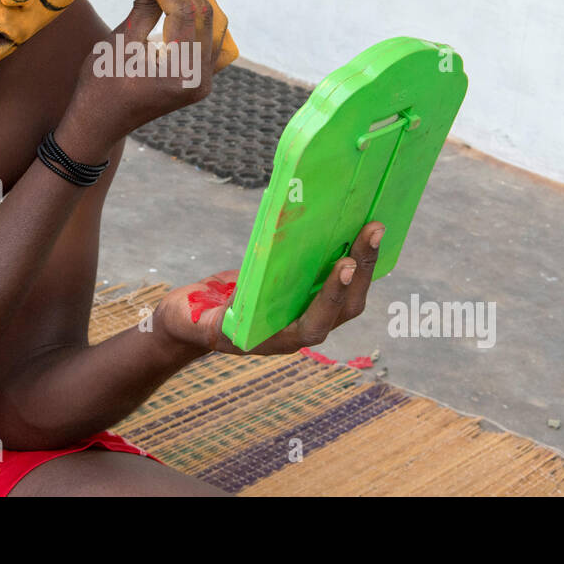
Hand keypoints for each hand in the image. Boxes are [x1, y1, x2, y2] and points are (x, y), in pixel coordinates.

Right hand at [64, 0, 235, 150]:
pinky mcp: (200, 76)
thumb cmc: (100, 85)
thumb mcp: (120, 40)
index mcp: (181, 74)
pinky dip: (195, 13)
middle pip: (204, 14)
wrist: (98, 122)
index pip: (182, 12)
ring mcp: (204, 79)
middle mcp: (201, 79)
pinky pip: (208, 36)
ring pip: (211, 22)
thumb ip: (143, 2)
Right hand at [154, 221, 385, 354]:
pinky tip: (355, 228)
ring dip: (363, 261)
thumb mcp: (191, 322)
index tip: (343, 264)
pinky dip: (349, 255)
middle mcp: (298, 328)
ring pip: (347, 292)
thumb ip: (209, 324)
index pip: (315, 324)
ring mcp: (303, 310)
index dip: (331, 297)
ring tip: (374, 225)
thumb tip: (227, 318)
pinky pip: (334, 276)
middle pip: (343, 306)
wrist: (191, 317)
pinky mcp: (302, 292)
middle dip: (361, 269)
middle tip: (372, 230)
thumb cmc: (189, 321)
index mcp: (276, 339)